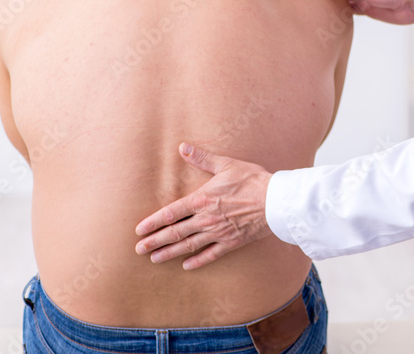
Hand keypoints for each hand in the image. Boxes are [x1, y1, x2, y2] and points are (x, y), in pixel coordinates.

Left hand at [135, 143, 272, 269]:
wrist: (275, 201)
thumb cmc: (251, 180)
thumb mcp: (225, 164)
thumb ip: (202, 158)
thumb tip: (183, 147)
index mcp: (201, 200)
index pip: (170, 213)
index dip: (153, 222)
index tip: (139, 230)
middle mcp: (206, 219)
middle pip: (175, 233)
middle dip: (155, 241)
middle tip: (138, 249)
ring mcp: (218, 233)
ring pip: (188, 246)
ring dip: (169, 253)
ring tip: (154, 259)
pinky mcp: (231, 242)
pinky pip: (211, 254)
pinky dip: (198, 261)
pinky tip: (187, 266)